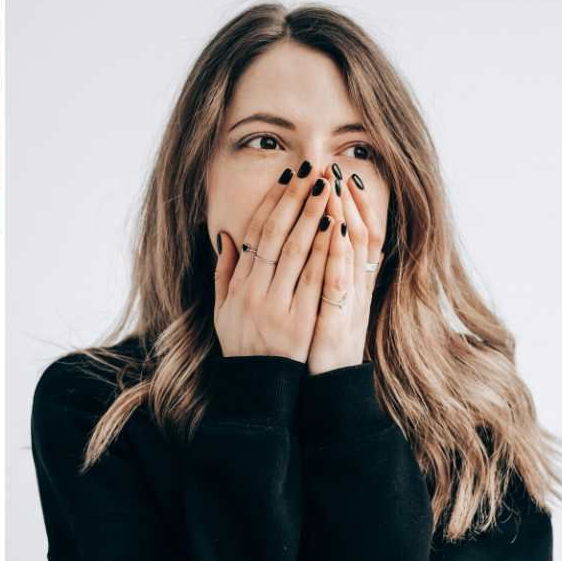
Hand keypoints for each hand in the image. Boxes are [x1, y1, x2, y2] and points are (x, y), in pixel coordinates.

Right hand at [214, 163, 337, 362]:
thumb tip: (228, 236)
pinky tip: (338, 227)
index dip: (272, 204)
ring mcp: (279, 307)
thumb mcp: (223, 310)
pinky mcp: (302, 322)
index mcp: (240, 287)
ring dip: (315, 216)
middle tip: (313, 170)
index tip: (288, 178)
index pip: (256, 236)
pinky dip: (326, 251)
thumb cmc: (243, 346)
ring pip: (298, 253)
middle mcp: (257, 293)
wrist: (258, 390)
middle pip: (278, 236)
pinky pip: (316, 280)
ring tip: (329, 187)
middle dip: (297, 200)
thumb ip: (225, 272)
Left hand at [307, 165, 385, 374]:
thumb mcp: (316, 306)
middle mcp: (354, 287)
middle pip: (356, 234)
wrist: (327, 388)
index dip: (348, 206)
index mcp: (345, 282)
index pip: (352, 235)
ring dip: (345, 216)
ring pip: (353, 251)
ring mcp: (350, 302)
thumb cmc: (317, 346)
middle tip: (336, 168)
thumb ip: (311, 276)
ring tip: (337, 186)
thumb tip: (311, 247)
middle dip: (345, 200)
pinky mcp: (340, 318)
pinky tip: (336, 230)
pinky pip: (339, 280)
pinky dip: (338, 254)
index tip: (338, 177)